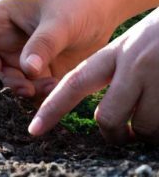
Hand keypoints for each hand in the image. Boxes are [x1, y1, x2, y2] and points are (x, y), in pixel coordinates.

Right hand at [0, 0, 119, 99]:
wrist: (102, 5)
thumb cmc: (76, 0)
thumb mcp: (60, 19)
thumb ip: (42, 44)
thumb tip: (27, 71)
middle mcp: (0, 39)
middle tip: (24, 89)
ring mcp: (15, 56)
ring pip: (1, 84)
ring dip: (18, 91)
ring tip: (47, 86)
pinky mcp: (32, 72)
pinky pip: (24, 90)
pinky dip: (35, 96)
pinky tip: (54, 87)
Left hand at [29, 8, 158, 143]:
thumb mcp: (141, 45)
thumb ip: (121, 73)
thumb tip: (113, 119)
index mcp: (119, 51)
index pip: (76, 82)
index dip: (54, 106)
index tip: (35, 128)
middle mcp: (136, 64)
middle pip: (109, 117)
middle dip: (116, 134)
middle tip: (127, 136)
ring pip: (145, 128)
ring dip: (151, 134)